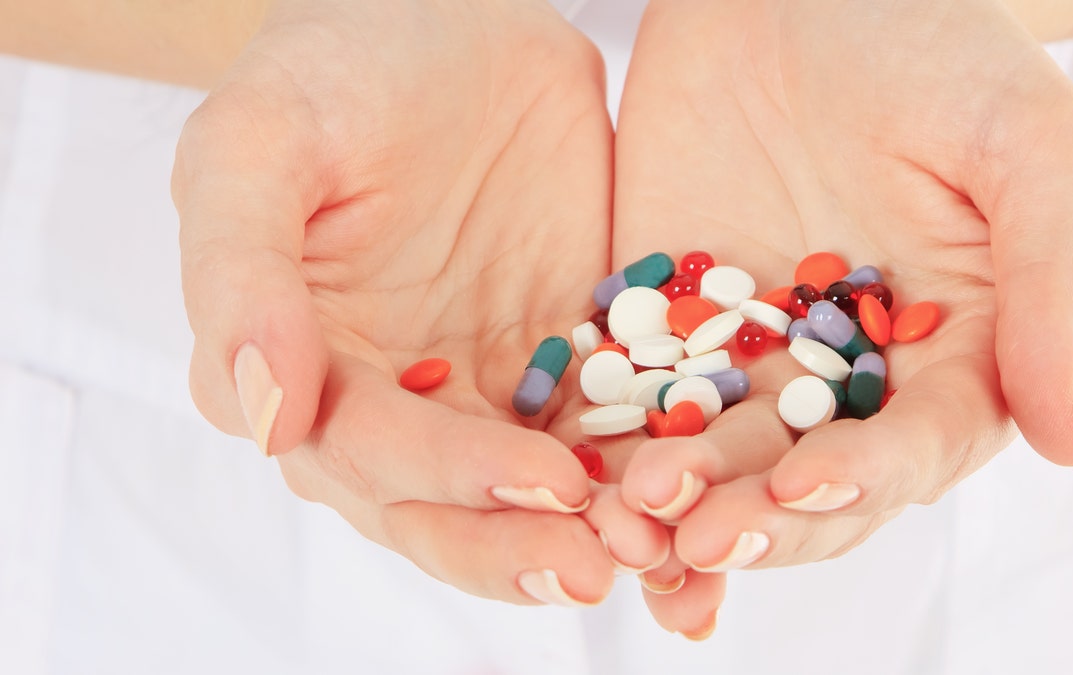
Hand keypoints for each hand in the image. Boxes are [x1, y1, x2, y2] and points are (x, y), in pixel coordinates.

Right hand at [173, 0, 667, 605]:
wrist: (447, 19)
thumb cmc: (329, 68)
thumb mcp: (256, 145)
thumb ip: (241, 275)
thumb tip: (264, 418)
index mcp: (301, 368)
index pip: (366, 451)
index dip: (448, 475)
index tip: (541, 480)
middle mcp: (387, 399)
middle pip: (444, 506)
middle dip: (521, 543)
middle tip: (609, 564)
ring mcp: (479, 386)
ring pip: (527, 492)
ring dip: (591, 533)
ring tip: (663, 554)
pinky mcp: (561, 360)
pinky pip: (602, 431)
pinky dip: (645, 471)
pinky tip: (700, 493)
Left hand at [611, 0, 1072, 633]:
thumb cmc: (938, 46)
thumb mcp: (1026, 143)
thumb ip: (1055, 283)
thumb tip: (1072, 440)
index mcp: (948, 354)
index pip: (914, 449)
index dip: (864, 479)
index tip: (805, 487)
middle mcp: (845, 376)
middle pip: (803, 482)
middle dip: (754, 519)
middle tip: (696, 537)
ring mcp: (747, 353)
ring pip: (711, 456)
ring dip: (672, 505)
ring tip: (625, 521)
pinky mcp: (662, 319)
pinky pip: (632, 391)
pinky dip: (606, 441)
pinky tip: (575, 476)